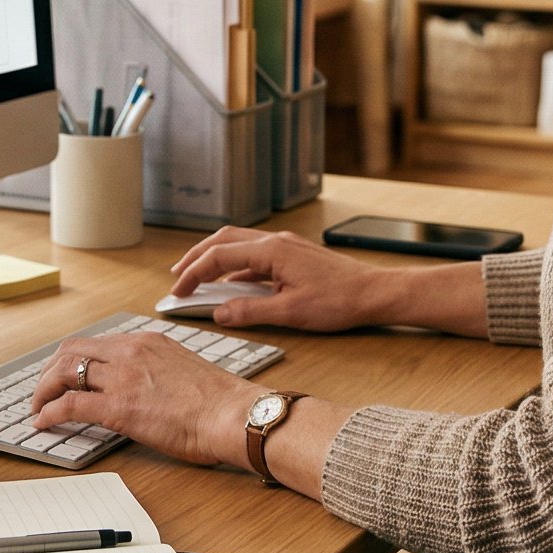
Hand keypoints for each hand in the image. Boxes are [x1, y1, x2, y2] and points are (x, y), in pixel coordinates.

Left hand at [27, 332, 261, 466]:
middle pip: (71, 350)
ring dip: (43, 391)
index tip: (66, 374)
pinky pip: (69, 405)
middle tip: (43, 389)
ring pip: (63, 373)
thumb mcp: (183, 370)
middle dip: (50, 370)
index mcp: (147, 341)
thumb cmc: (219, 402)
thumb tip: (147, 390)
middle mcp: (130, 352)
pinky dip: (49, 412)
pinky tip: (44, 422)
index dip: (74, 359)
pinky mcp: (117, 407)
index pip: (97, 343)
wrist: (232, 415)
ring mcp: (122, 377)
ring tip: (37, 407)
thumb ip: (158, 371)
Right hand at [168, 227, 393, 330]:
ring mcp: (286, 246)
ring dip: (216, 258)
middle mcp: (276, 241)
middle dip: (197, 257)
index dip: (194, 273)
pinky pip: (256, 255)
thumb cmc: (340, 301)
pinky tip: (233, 284)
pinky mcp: (294, 256)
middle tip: (178, 277)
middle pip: (224, 240)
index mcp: (271, 251)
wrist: (374, 293)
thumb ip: (250, 311)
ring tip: (198, 277)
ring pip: (239, 244)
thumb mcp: (290, 312)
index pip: (219, 256)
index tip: (178, 291)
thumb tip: (219, 313)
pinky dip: (237, 267)